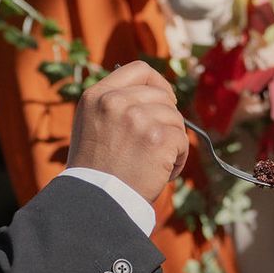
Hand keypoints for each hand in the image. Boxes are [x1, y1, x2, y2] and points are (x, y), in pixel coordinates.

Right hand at [68, 62, 187, 204]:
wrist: (96, 202)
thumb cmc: (96, 170)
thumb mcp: (92, 125)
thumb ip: (115, 105)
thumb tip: (156, 94)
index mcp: (97, 96)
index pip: (139, 70)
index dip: (158, 84)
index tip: (166, 100)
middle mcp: (115, 102)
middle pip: (163, 97)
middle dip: (166, 120)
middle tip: (155, 146)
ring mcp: (137, 118)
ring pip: (175, 119)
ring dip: (172, 143)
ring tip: (154, 164)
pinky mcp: (157, 138)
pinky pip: (181, 141)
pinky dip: (177, 160)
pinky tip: (161, 173)